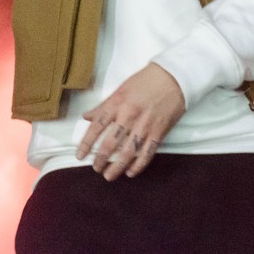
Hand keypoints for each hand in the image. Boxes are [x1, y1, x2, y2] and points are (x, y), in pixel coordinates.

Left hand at [76, 63, 186, 181]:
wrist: (173, 78)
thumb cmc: (145, 81)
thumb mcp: (120, 89)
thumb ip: (103, 106)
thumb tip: (86, 116)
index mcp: (117, 103)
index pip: (96, 126)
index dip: (86, 143)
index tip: (80, 155)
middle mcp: (129, 115)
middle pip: (111, 143)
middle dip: (101, 159)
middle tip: (96, 168)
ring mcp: (145, 125)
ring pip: (128, 152)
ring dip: (117, 166)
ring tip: (109, 175)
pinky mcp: (159, 132)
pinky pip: (147, 153)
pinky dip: (138, 165)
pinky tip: (130, 172)